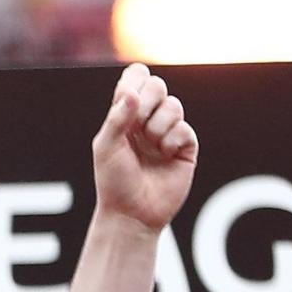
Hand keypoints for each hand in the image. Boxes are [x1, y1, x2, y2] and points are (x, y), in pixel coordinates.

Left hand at [91, 63, 198, 233]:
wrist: (132, 212)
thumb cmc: (113, 181)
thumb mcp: (106, 147)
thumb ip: (117, 118)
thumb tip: (131, 93)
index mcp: (123, 115)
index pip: (135, 79)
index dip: (135, 80)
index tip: (126, 98)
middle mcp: (146, 120)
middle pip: (158, 85)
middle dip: (147, 102)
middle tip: (136, 126)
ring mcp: (167, 132)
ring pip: (173, 105)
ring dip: (158, 125)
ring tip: (151, 146)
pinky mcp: (185, 146)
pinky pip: (184, 128)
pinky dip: (172, 140)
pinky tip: (165, 155)